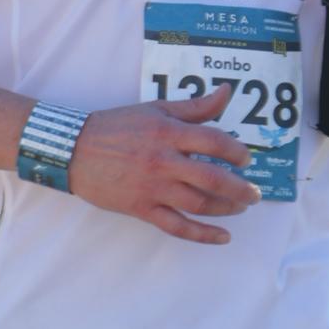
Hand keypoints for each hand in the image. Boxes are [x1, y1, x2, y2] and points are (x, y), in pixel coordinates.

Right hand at [68, 88, 260, 244]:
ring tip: (241, 207)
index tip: (246, 159)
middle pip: (212, 178)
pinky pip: (177, 226)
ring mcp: (153, 187)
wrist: (74, 150)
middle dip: (240, 188)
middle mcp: (163, 161)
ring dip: (226, 208)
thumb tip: (227, 92)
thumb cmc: (116, 127)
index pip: (213, 141)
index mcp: (168, 132)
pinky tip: (222, 236)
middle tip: (255, 193)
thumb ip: (194, 106)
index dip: (236, 151)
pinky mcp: (142, 208)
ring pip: (199, 204)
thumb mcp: (156, 109)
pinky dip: (202, 234)